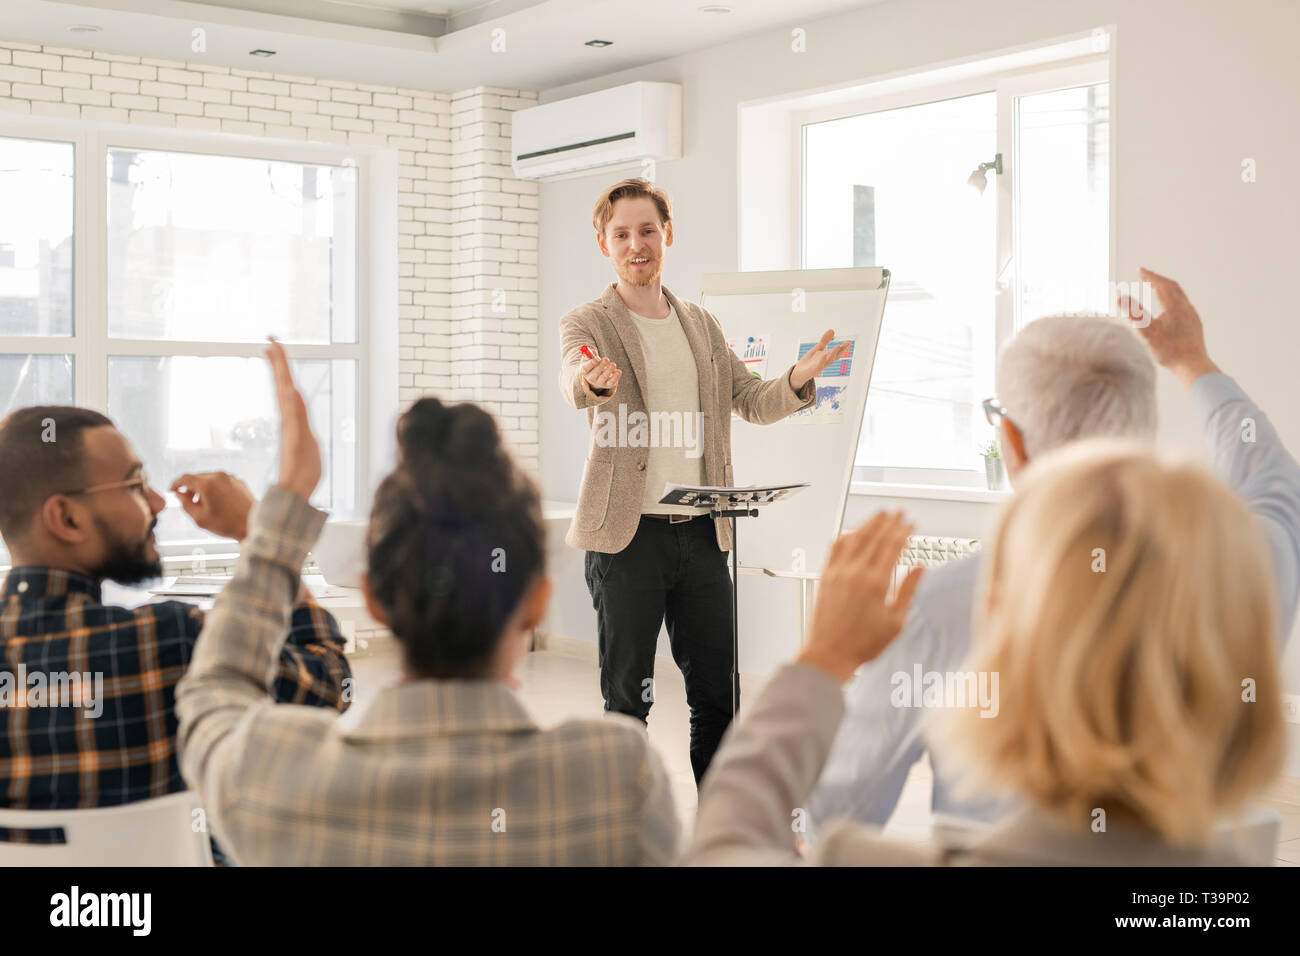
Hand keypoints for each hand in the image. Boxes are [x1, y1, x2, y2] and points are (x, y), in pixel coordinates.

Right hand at [170, 472, 254, 540]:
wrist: (253, 524)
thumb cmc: (228, 523)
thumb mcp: (199, 518)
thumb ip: (185, 504)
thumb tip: (179, 495)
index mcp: (207, 484)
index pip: (185, 478)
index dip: (176, 484)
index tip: (173, 490)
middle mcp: (219, 476)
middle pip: (197, 477)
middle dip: (190, 488)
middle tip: (187, 500)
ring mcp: (230, 477)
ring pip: (209, 478)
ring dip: (202, 488)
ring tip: (202, 503)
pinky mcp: (238, 481)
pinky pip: (221, 481)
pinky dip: (214, 487)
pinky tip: (216, 501)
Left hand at [266, 337, 321, 499]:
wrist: (296, 490)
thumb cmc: (300, 470)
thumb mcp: (300, 441)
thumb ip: (297, 416)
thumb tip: (291, 391)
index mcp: (290, 414)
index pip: (284, 381)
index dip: (280, 362)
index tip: (273, 341)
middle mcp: (289, 416)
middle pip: (283, 383)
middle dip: (279, 362)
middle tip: (272, 341)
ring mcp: (293, 424)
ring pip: (286, 393)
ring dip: (282, 375)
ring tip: (277, 360)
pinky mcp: (297, 433)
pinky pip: (293, 407)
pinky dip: (291, 394)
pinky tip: (290, 392)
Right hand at [580, 349, 621, 391]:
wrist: (599, 374)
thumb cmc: (593, 363)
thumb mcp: (589, 358)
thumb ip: (590, 353)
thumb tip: (593, 351)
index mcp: (585, 371)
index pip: (585, 368)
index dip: (590, 364)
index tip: (596, 359)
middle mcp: (591, 378)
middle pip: (595, 373)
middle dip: (601, 366)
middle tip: (606, 359)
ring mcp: (599, 382)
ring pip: (604, 377)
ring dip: (609, 370)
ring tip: (613, 364)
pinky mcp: (608, 385)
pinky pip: (612, 382)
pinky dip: (616, 376)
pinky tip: (618, 371)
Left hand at [791, 330, 849, 389]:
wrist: (799, 373)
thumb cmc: (810, 361)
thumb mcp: (818, 349)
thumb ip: (825, 340)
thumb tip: (832, 330)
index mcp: (827, 357)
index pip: (837, 352)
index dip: (843, 347)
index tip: (848, 342)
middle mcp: (825, 362)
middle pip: (834, 356)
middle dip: (839, 350)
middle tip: (844, 344)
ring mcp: (820, 366)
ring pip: (828, 360)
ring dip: (833, 354)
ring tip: (837, 346)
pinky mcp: (813, 370)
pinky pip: (818, 365)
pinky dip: (821, 360)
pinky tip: (823, 355)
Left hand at [796, 512, 921, 681]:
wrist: (829, 654)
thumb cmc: (863, 644)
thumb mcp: (896, 622)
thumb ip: (908, 591)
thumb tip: (920, 569)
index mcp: (876, 582)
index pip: (892, 546)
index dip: (903, 531)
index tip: (910, 523)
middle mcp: (855, 572)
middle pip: (875, 537)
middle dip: (888, 522)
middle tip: (898, 512)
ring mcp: (838, 572)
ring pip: (854, 538)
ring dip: (868, 524)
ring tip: (879, 514)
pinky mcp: (825, 577)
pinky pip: (835, 549)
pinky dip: (846, 536)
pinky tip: (852, 532)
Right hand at [1120, 268, 1219, 387]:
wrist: (1192, 365)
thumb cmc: (1169, 351)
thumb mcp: (1146, 332)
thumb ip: (1133, 313)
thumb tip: (1120, 297)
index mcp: (1174, 306)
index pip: (1161, 284)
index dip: (1150, 276)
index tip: (1140, 270)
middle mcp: (1185, 307)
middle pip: (1173, 287)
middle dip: (1158, 279)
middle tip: (1147, 276)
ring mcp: (1192, 316)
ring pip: (1180, 295)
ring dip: (1167, 288)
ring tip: (1157, 288)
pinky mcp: (1195, 324)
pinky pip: (1184, 305)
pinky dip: (1174, 299)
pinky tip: (1170, 308)